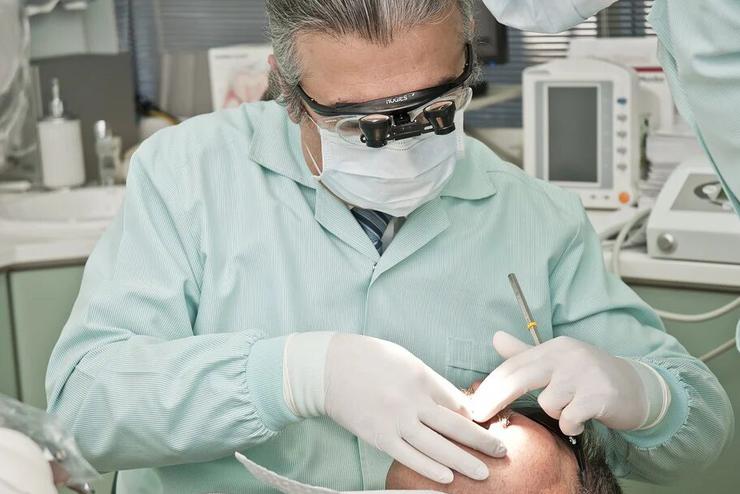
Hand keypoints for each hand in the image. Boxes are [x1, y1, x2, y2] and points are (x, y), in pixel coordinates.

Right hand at [284, 333, 505, 483]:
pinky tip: (447, 477)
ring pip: (437, 446)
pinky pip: (409, 456)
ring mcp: (395, 420)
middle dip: (482, 440)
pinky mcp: (378, 436)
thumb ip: (429, 379)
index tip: (489, 426)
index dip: (476, 416)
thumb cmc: (366, 357)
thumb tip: (453, 402)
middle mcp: (412, 400)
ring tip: (483, 473)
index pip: (457, 402)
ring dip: (463, 461)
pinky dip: (429, 468)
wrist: (326, 367)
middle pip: (455, 426)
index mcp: (421, 376)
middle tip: (502, 451)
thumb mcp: (404, 359)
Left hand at [470, 332, 668, 435]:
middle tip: (479, 417)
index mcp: (554, 347)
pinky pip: (569, 417)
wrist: (637, 389)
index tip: (472, 405)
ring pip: (548, 403)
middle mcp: (568, 355)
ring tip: (572, 408)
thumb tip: (495, 337)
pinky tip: (583, 418)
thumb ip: (525, 353)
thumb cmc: (589, 377)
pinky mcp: (599, 394)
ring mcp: (585, 373)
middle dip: (495, 399)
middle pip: (520, 378)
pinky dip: (572, 424)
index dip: (489, 386)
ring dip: (557, 413)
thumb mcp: (557, 362)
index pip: (513, 365)